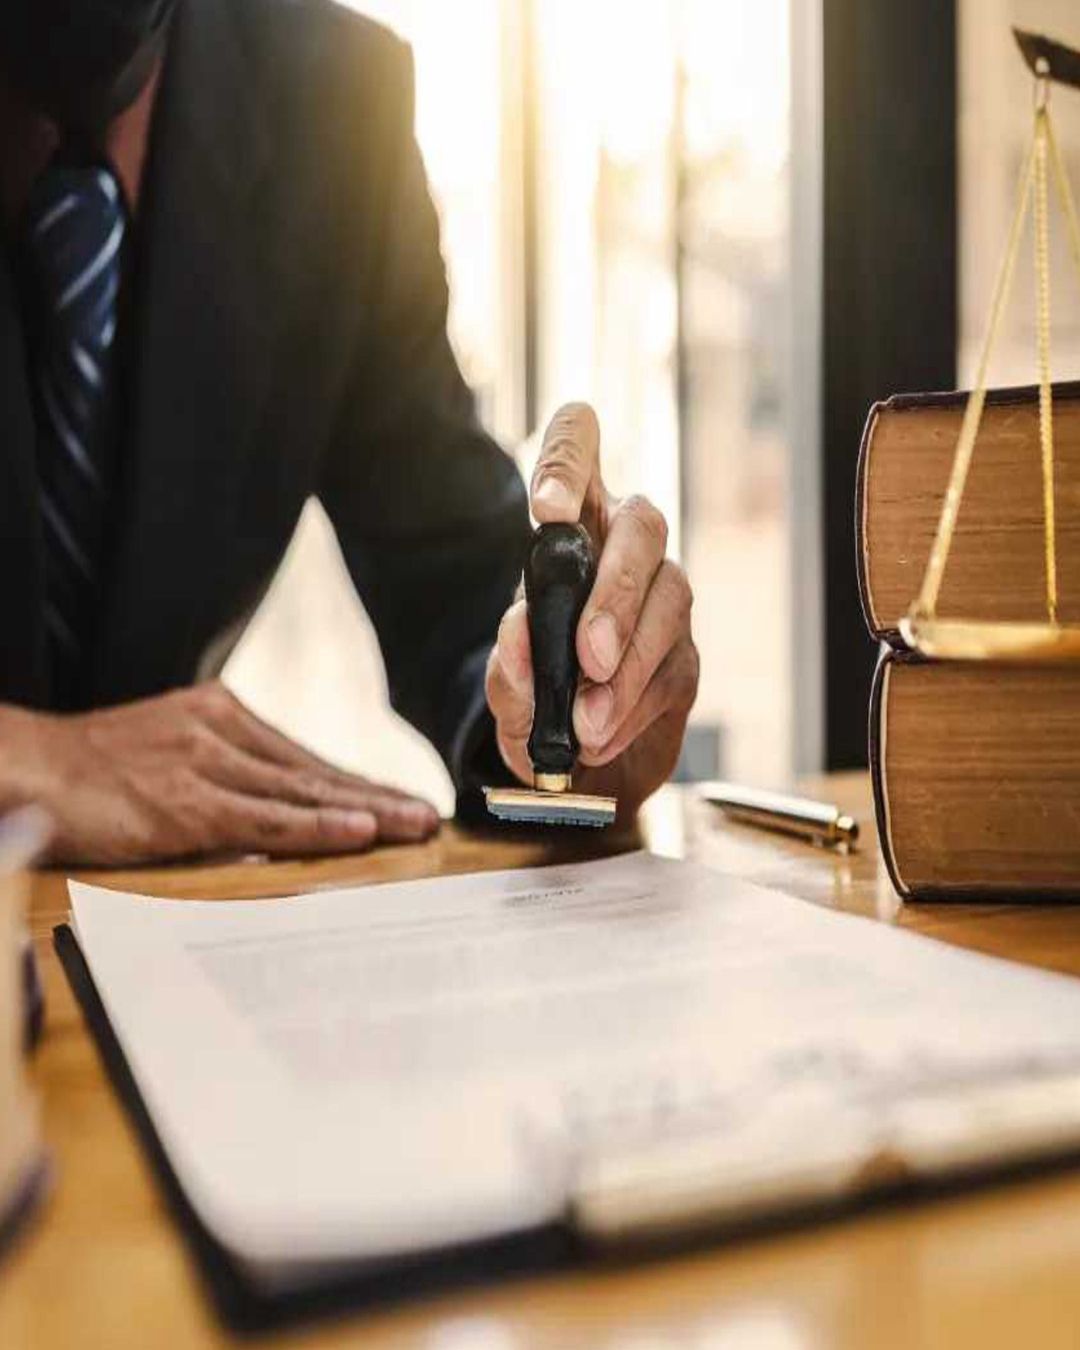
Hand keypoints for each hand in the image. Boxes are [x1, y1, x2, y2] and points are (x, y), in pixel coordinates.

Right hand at [0, 682, 439, 865]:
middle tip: (430, 817)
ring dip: (367, 812)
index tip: (401, 801)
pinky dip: (319, 827)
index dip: (357, 783)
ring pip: (303, 793)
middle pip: (316, 772)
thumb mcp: (166, 754)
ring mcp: (207, 764)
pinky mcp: (188, 803)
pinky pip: (267, 819)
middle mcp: (223, 731)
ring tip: (414, 827)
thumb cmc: (93, 771)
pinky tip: (360, 833)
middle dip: (378, 797)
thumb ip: (220, 771)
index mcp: (220, 715)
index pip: (304, 759)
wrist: (29, 768)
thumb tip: (271, 803)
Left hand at [486, 402, 697, 817]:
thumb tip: (522, 636)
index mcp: (570, 523)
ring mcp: (663, 596)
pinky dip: (635, 706)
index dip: (568, 457)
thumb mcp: (505, 683)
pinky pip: (673, 668)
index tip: (545, 510)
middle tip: (590, 656)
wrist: (573, 760)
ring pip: (670, 597)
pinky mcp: (685, 655)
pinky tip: (602, 733)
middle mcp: (624, 544)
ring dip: (631, 663)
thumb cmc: (535, 697)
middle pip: (644, 525)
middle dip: (618, 592)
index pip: (579, 442)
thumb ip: (508, 662)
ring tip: (586, 718)